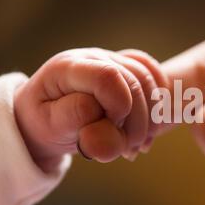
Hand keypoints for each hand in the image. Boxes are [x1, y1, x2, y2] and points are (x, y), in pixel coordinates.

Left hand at [14, 48, 166, 169]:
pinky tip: (149, 126)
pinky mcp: (125, 66)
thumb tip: (108, 128)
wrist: (46, 116)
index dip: (119, 106)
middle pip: (134, 79)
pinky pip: (153, 75)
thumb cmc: (47, 123)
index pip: (108, 77)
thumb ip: (77, 125)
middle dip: (138, 120)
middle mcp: (92, 56)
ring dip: (150, 117)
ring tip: (135, 143)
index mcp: (68, 67)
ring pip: (148, 79)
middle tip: (126, 147)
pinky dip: (158, 102)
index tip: (110, 129)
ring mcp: (111, 58)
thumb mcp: (52, 129)